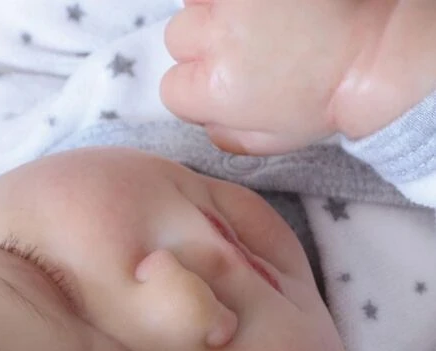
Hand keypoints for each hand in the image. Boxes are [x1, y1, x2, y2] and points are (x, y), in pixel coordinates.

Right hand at [159, 0, 399, 155]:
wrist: (371, 51)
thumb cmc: (326, 98)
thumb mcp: (266, 142)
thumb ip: (222, 134)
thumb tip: (203, 117)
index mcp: (214, 87)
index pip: (172, 89)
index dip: (198, 86)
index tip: (225, 81)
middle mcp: (215, 36)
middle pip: (179, 38)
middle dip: (204, 44)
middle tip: (242, 48)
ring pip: (193, 2)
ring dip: (214, 11)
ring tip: (251, 21)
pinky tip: (256, 9)